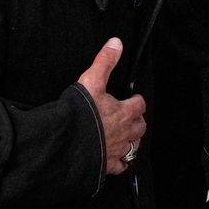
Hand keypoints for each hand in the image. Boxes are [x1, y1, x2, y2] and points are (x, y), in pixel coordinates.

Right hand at [77, 38, 146, 176]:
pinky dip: (121, 163)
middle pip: (140, 127)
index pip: (139, 105)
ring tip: (127, 138)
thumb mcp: (92, 81)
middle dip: (137, 122)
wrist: (68, 142)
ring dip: (132, 141)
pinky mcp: (108, 164)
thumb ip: (104, 62)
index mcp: (124, 112)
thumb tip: (116, 43)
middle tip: (131, 119)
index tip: (133, 100)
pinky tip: (117, 160)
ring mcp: (117, 149)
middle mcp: (124, 132)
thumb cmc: (81, 112)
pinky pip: (121, 166)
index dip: (136, 102)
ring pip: (133, 146)